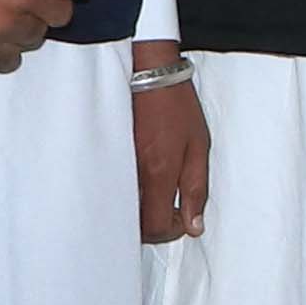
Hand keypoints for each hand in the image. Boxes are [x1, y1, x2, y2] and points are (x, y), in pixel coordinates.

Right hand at [132, 50, 209, 246]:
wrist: (148, 73)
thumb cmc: (176, 106)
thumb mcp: (199, 146)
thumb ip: (197, 189)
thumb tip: (193, 225)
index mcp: (159, 172)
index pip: (156, 226)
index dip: (171, 231)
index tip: (182, 219)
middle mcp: (133, 173)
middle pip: (134, 224)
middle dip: (154, 226)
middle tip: (171, 211)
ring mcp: (116, 166)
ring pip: (123, 209)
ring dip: (141, 212)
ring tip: (158, 197)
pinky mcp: (106, 156)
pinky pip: (113, 189)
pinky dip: (127, 196)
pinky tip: (142, 183)